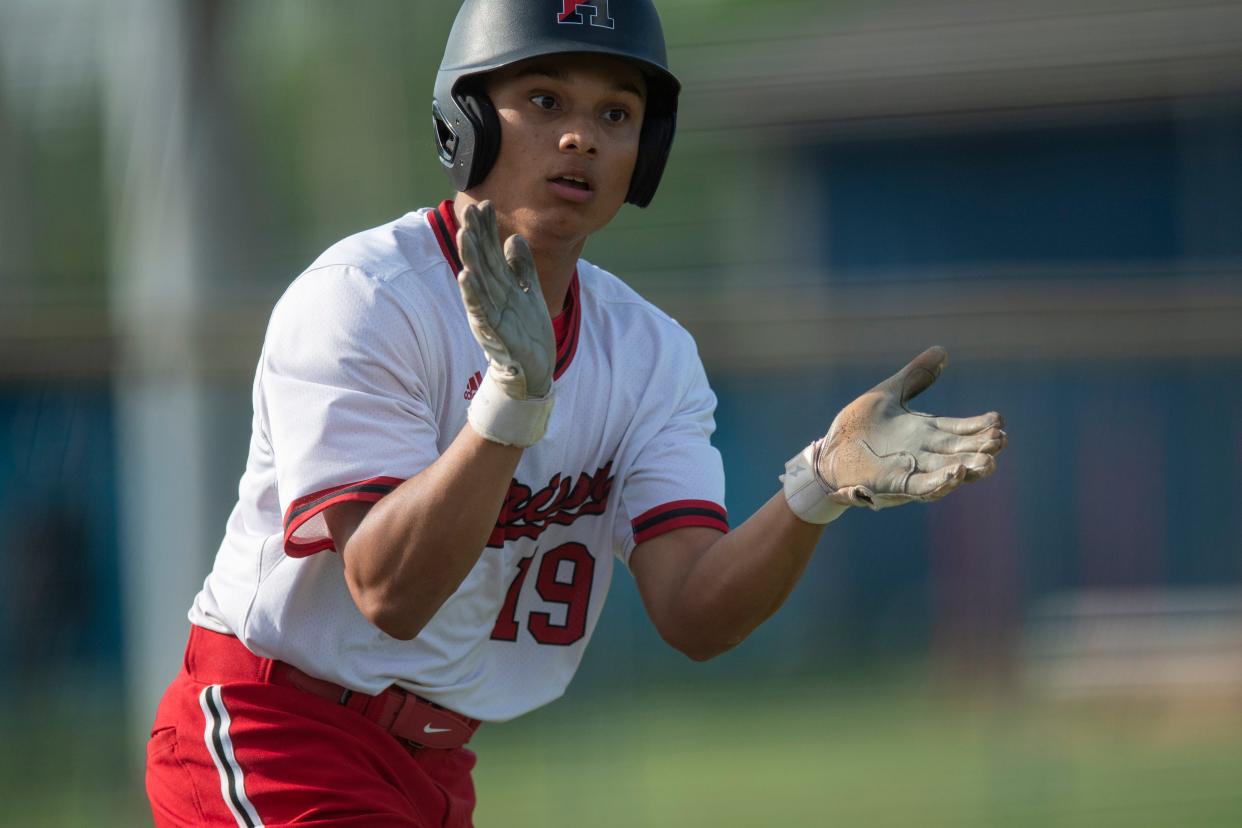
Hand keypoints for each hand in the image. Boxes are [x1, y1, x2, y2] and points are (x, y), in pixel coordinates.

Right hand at [456, 201, 554, 399]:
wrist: (535, 367)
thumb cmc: (528, 332)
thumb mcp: (529, 292)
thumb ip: (521, 267)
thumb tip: (514, 238)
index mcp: (501, 284)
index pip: (492, 251)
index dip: (488, 229)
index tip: (486, 204)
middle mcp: (491, 295)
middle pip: (481, 260)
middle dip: (475, 236)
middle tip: (468, 210)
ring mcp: (490, 312)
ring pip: (477, 281)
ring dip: (469, 258)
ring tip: (463, 235)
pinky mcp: (492, 331)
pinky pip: (479, 309)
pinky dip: (472, 293)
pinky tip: (465, 275)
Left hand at [816, 346, 1005, 508]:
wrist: (828, 452)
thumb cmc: (858, 426)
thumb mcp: (889, 394)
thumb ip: (916, 376)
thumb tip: (942, 350)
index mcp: (926, 431)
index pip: (961, 429)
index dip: (980, 426)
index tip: (999, 420)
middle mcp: (924, 453)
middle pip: (961, 451)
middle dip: (982, 448)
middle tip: (1001, 441)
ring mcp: (911, 470)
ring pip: (947, 471)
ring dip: (968, 469)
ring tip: (989, 463)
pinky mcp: (894, 484)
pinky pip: (921, 486)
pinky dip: (939, 482)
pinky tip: (955, 476)